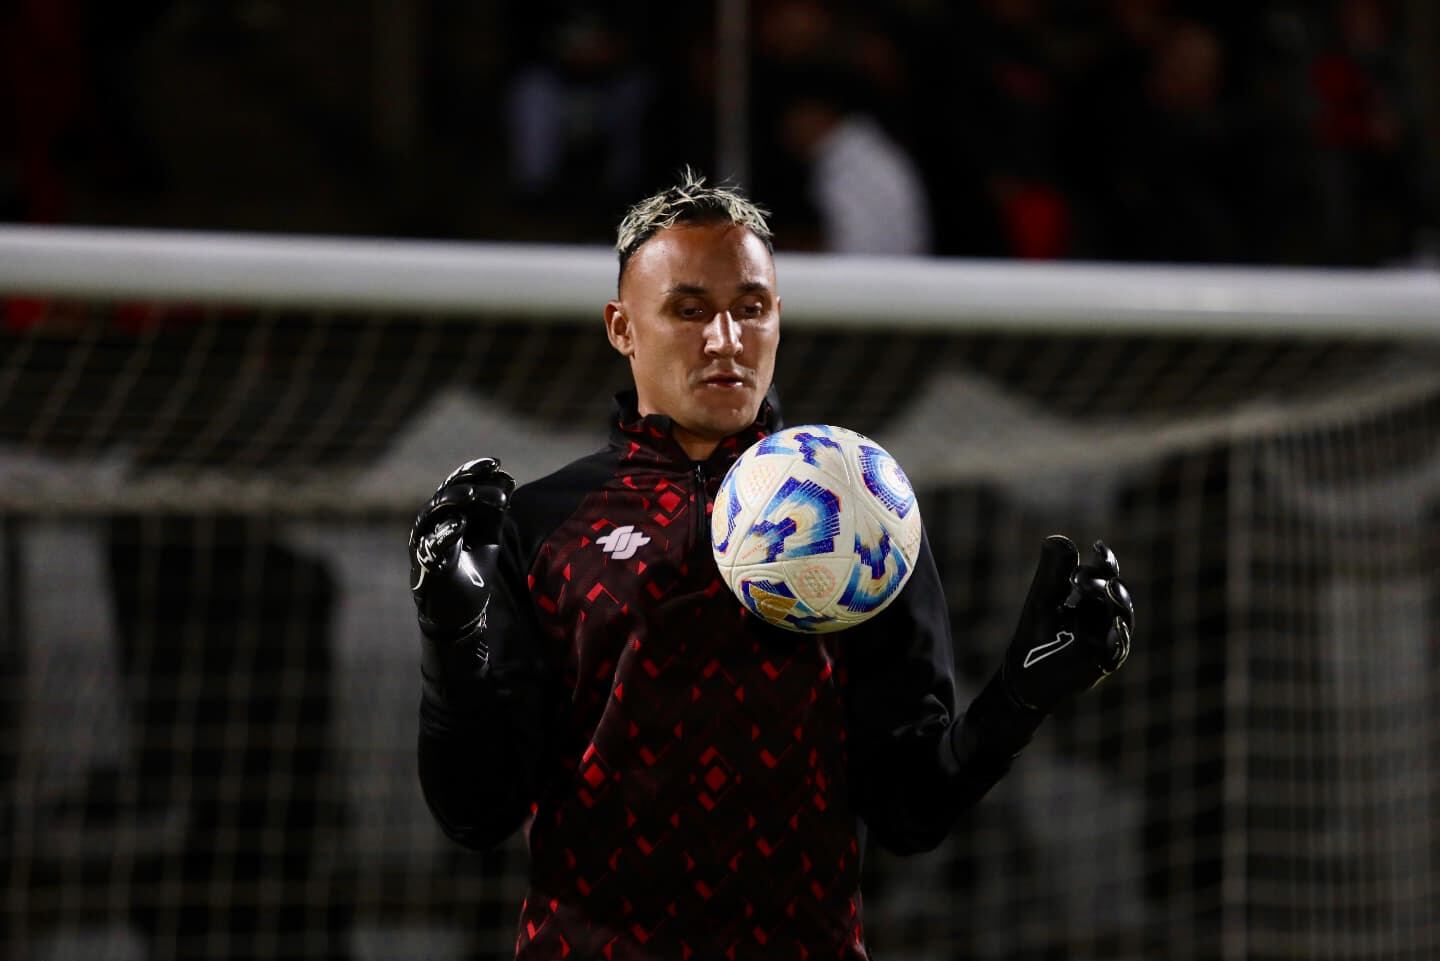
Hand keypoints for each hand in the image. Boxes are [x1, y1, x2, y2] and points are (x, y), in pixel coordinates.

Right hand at [409, 457, 514, 645]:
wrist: (460, 612)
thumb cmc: (472, 568)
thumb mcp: (489, 535)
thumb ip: (495, 510)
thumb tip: (508, 478)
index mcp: (448, 512)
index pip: (460, 483)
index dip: (476, 471)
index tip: (498, 463)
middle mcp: (432, 522)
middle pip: (447, 492)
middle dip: (470, 482)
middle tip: (492, 477)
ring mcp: (424, 541)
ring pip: (434, 512)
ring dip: (455, 500)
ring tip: (475, 493)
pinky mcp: (424, 564)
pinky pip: (431, 545)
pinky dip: (444, 534)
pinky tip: (459, 524)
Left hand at [1002, 535, 1133, 712]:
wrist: (1023, 676)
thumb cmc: (1035, 636)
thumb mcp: (1043, 599)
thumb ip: (1053, 572)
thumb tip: (1056, 538)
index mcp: (1093, 602)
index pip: (1106, 577)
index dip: (1105, 562)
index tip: (1098, 546)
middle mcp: (1104, 620)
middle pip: (1117, 595)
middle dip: (1103, 582)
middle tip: (1081, 576)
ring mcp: (1107, 643)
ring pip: (1122, 620)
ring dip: (1119, 603)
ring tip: (1110, 588)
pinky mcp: (1102, 664)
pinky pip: (1117, 650)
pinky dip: (1119, 637)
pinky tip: (1117, 625)